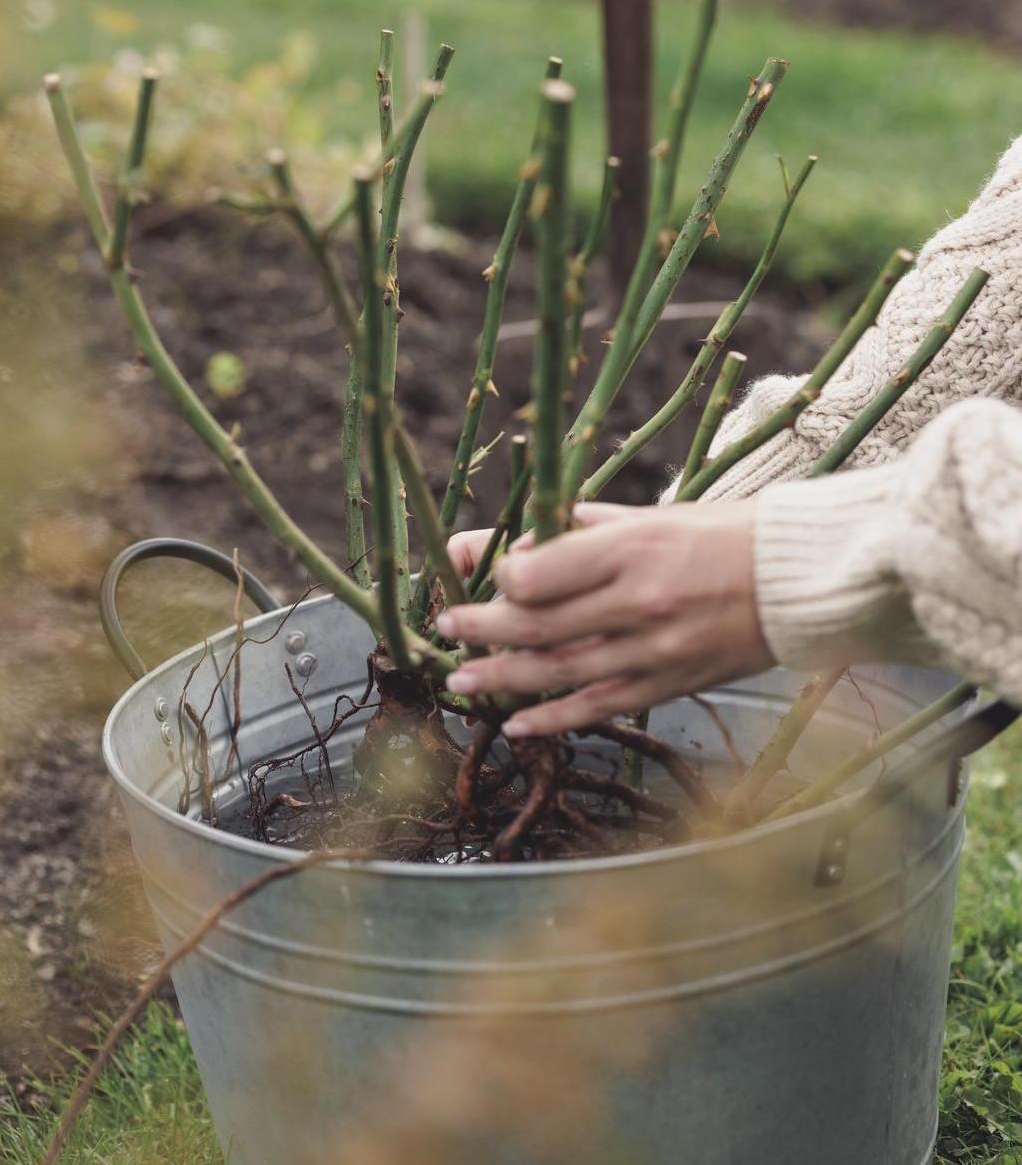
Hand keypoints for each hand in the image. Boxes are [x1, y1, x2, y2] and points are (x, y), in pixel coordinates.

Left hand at [438, 502, 772, 736]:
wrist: (795, 581)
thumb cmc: (720, 536)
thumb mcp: (651, 516)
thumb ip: (582, 530)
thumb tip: (520, 546)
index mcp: (632, 547)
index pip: (542, 571)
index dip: (503, 578)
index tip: (485, 577)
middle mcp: (638, 601)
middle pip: (539, 624)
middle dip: (482, 629)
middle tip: (445, 631)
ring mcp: (653, 650)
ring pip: (560, 672)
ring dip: (502, 679)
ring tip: (459, 681)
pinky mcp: (668, 684)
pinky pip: (600, 707)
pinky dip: (553, 719)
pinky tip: (515, 725)